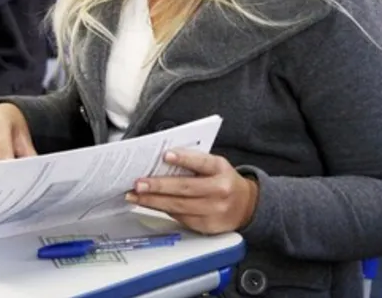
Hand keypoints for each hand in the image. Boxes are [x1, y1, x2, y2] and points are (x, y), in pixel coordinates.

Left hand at [126, 150, 258, 234]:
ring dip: (152, 201)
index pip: (202, 162)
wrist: (247, 206)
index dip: (184, 159)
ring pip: (178, 206)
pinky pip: (180, 217)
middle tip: (138, 184)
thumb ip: (194, 161)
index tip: (166, 155)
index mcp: (220, 170)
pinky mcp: (206, 226)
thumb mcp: (216, 165)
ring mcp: (214, 211)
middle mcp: (219, 191)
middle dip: (158, 186)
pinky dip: (162, 210)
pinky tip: (148, 204)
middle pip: (185, 188)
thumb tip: (161, 161)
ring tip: (134, 196)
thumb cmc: (224, 181)